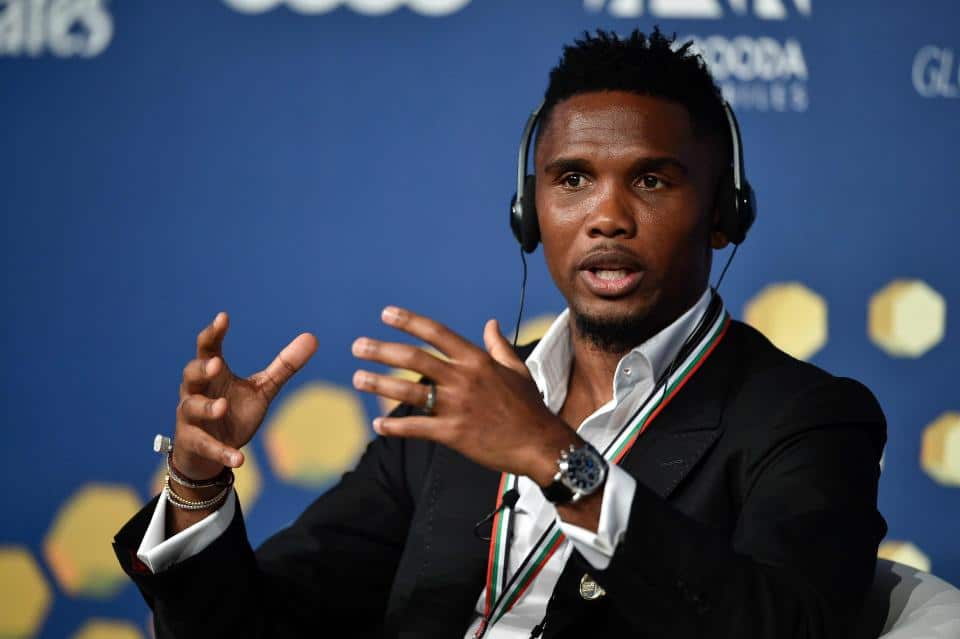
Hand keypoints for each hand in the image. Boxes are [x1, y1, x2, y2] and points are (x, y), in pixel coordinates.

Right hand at [173, 312, 317, 479]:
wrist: (210, 453)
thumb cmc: (233, 412)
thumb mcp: (261, 389)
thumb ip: (283, 366)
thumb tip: (312, 337)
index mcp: (213, 374)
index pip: (208, 348)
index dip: (213, 333)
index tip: (223, 317)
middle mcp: (196, 392)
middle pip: (191, 374)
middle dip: (201, 369)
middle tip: (216, 364)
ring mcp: (191, 418)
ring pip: (192, 407)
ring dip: (207, 407)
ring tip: (222, 406)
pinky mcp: (195, 443)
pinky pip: (207, 446)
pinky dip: (222, 452)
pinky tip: (240, 459)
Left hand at [351, 306, 579, 484]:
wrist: (541, 444)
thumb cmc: (530, 407)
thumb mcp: (517, 370)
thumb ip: (498, 346)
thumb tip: (490, 323)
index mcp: (477, 361)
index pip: (437, 334)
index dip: (409, 322)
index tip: (386, 314)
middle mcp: (464, 379)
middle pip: (414, 359)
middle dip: (382, 351)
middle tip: (358, 347)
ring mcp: (457, 406)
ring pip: (409, 391)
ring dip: (379, 384)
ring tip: (357, 379)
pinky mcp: (453, 433)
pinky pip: (417, 427)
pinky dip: (395, 426)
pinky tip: (378, 425)